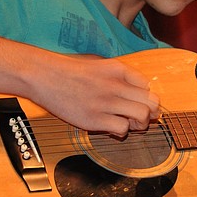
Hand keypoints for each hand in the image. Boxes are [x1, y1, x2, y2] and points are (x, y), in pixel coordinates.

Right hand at [28, 54, 159, 136]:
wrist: (44, 76)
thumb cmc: (68, 72)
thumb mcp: (98, 64)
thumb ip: (118, 76)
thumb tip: (138, 91)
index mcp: (118, 69)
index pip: (147, 85)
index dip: (145, 97)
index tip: (137, 103)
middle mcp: (115, 85)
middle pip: (152, 102)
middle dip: (150, 113)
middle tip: (139, 117)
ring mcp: (106, 102)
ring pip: (142, 116)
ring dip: (139, 124)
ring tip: (128, 124)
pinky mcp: (94, 119)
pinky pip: (122, 129)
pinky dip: (121, 132)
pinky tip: (111, 128)